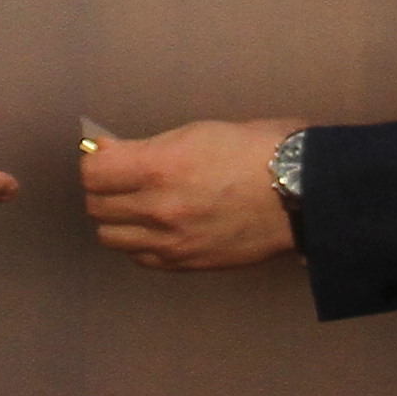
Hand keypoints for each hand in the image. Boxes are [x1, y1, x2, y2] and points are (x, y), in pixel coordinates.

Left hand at [82, 118, 299, 268]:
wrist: (303, 192)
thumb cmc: (258, 150)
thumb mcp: (199, 131)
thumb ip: (149, 147)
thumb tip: (112, 152)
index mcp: (160, 167)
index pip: (93, 172)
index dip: (96, 160)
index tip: (107, 155)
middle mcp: (159, 208)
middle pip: (96, 205)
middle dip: (104, 187)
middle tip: (122, 177)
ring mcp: (172, 241)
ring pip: (110, 236)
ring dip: (117, 217)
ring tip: (138, 204)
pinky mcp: (187, 263)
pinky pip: (139, 257)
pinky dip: (139, 242)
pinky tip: (157, 227)